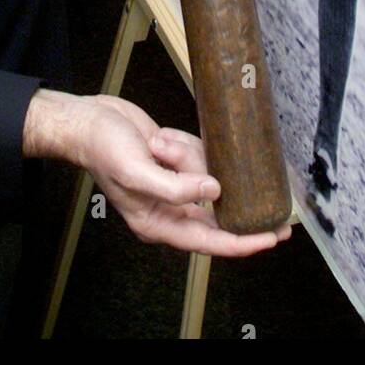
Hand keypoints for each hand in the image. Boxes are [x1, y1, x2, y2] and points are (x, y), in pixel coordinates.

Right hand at [77, 94, 292, 256]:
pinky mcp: (174, 164)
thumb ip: (175, 187)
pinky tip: (161, 138)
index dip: (241, 243)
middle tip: (277, 210)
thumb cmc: (102, 149)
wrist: (87, 121)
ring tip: (158, 144)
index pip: (208, 241)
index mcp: (157, 222)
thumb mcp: (136, 172)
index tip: (269, 239)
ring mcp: (172, 185)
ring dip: (189, 154)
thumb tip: (213, 191)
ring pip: (206, 175)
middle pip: (215, 211)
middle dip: (234, 201)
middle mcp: (168, 208)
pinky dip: (185, 143)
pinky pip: (197, 155)